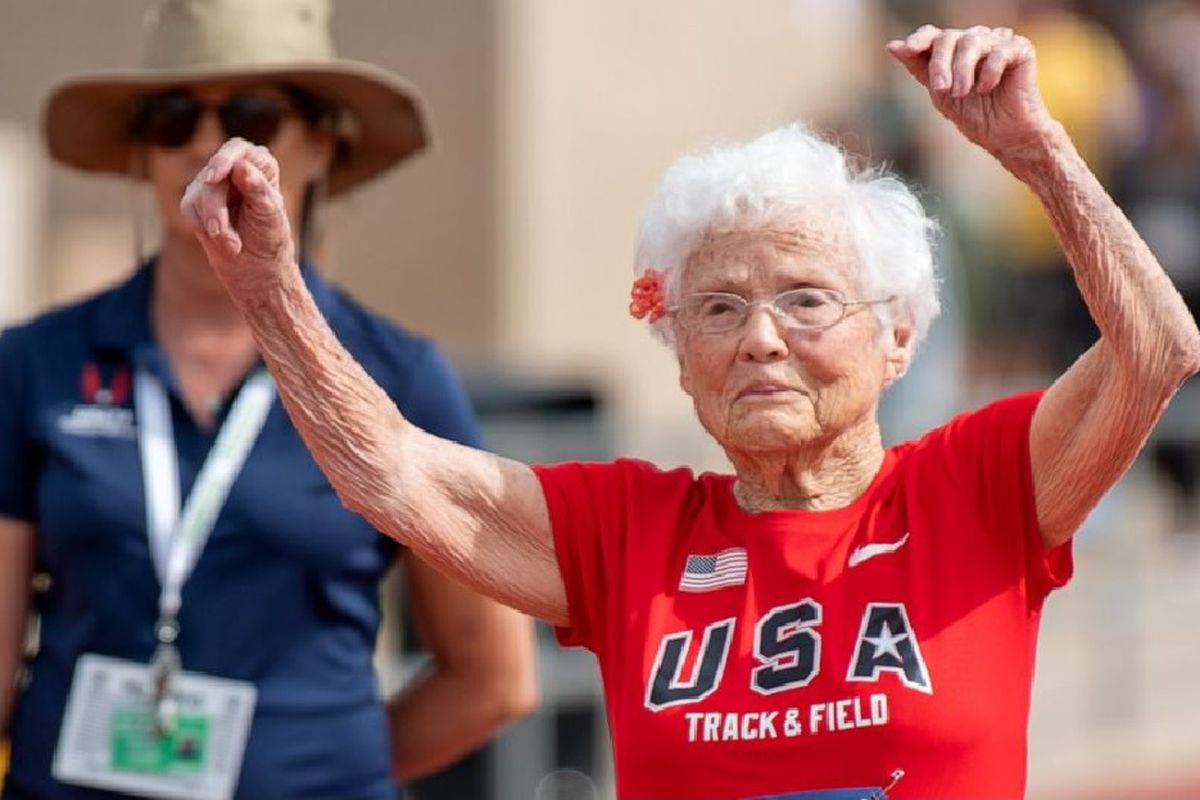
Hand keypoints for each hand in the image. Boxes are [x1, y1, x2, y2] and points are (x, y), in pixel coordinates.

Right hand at [180, 138, 295, 297]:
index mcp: (260, 165)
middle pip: (214, 177)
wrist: (256, 267)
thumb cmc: (270, 237)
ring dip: (214, 225)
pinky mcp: (195, 201)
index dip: (224, 160)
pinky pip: (189, 208)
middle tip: (222, 235)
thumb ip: (257, 189)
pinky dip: (203, 228)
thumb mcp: (269, 214)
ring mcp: (212, 184)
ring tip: (233, 245)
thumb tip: (242, 166)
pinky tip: (220, 240)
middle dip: (217, 210)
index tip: (214, 177)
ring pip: (199, 194)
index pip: (238, 150)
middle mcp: (234, 169)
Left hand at [887, 25, 1057, 161]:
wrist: (1005, 136)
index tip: (908, 49)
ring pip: (972, 40)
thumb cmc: (975, 115)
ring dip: (963, 69)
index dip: (919, 39)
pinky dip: (990, 71)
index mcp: (953, 50)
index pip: (933, 35)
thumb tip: (893, 46)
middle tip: (942, 89)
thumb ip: (919, 68)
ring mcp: (998, 42)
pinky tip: (988, 88)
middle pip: (949, 37)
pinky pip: (999, 50)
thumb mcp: (939, 94)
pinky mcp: (1020, 49)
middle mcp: (975, 41)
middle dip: (940, 64)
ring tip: (963, 92)